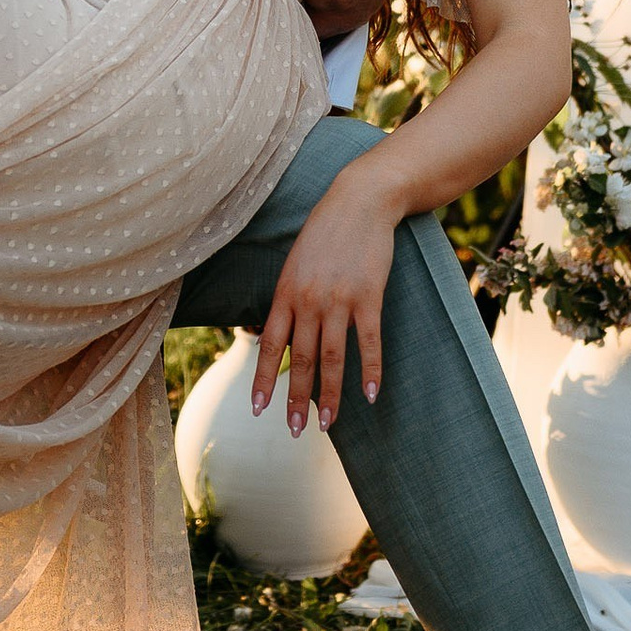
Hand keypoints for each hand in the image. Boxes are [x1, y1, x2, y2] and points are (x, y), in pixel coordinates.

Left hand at [251, 164, 399, 434]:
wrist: (360, 201)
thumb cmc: (325, 233)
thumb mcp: (293, 263)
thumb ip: (284, 300)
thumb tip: (265, 333)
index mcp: (285, 293)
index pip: (269, 345)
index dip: (263, 379)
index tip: (258, 408)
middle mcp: (308, 300)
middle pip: (300, 359)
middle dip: (296, 398)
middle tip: (294, 430)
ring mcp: (339, 299)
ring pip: (331, 357)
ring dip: (329, 395)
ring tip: (326, 424)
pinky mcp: (368, 296)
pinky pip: (368, 341)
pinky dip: (370, 370)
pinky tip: (371, 395)